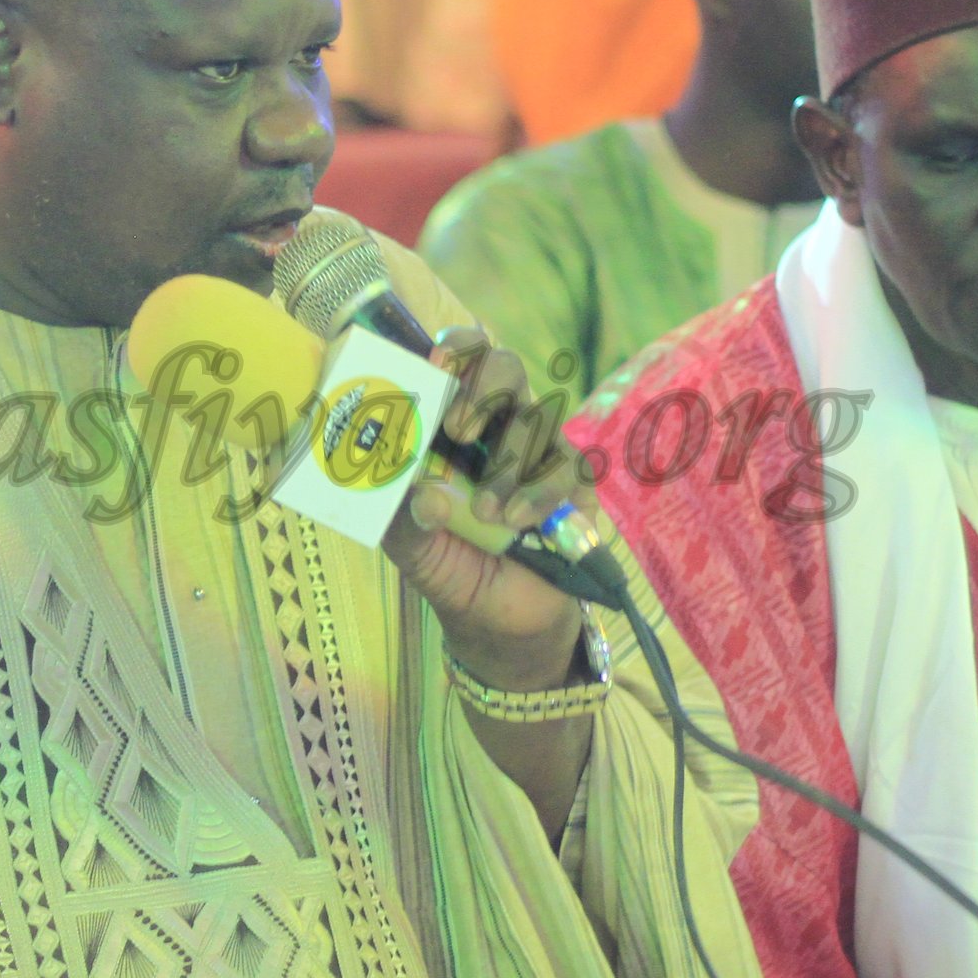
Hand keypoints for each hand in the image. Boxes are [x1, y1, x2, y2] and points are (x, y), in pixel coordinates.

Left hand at [379, 326, 590, 690]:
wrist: (508, 629)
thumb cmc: (454, 572)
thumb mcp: (414, 552)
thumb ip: (403, 521)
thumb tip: (419, 492)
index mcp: (447, 428)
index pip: (455, 362)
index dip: (452, 348)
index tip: (434, 361)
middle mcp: (495, 428)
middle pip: (504, 367)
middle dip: (482, 389)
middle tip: (459, 429)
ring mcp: (539, 452)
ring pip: (536, 417)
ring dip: (510, 462)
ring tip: (489, 514)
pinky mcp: (574, 483)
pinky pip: (567, 466)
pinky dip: (541, 494)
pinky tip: (521, 523)